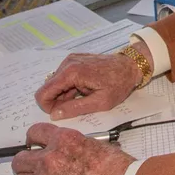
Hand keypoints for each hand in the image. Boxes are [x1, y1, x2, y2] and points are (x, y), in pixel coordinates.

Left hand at [12, 123, 135, 174]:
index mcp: (63, 140)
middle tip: (32, 167)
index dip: (32, 139)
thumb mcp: (96, 145)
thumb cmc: (116, 172)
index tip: (32, 144)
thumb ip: (75, 145)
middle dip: (26, 163)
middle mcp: (49, 159)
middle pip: (20, 160)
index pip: (34, 133)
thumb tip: (68, 150)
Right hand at [35, 42, 153, 119]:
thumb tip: (55, 114)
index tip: (60, 113)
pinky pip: (63, 76)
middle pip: (48, 87)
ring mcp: (71, 60)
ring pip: (55, 83)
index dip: (47, 107)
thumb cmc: (119, 83)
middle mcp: (68, 63)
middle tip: (76, 108)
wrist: (130, 66)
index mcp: (72, 72)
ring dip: (64, 94)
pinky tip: (83, 90)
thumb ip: (75, 109)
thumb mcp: (99, 102)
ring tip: (84, 98)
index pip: (44, 92)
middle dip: (57, 101)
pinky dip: (69, 87)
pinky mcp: (75, 60)